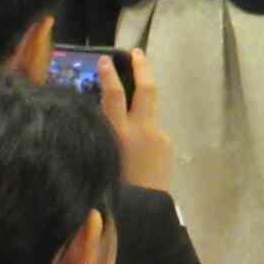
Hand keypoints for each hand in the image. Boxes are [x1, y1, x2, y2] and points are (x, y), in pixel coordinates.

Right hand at [98, 49, 171, 192]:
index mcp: (119, 135)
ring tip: (134, 84)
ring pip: (150, 107)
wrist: (146, 213)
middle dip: (142, 66)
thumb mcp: (98, 162)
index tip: (104, 60)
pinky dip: (142, 123)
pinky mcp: (166, 145)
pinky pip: (152, 128)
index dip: (108, 76)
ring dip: (143, 93)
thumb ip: (99, 139)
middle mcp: (142, 130)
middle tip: (136, 51)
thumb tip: (97, 120)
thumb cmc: (114, 193)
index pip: (113, 96)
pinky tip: (134, 135)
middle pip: (146, 89)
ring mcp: (158, 136)